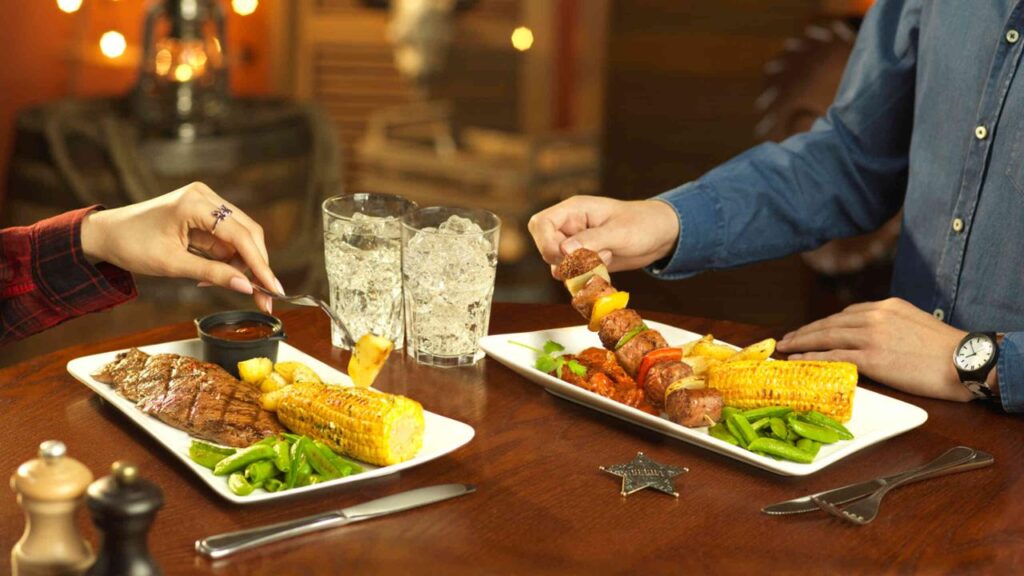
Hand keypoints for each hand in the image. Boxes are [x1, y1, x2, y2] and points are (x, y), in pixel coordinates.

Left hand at [79, 182, 279, 313]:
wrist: (105, 234)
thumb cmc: (131, 245)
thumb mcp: (173, 264)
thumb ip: (212, 274)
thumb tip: (247, 287)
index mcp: (196, 203)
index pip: (241, 235)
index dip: (261, 264)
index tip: (274, 289)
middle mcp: (205, 197)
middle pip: (247, 233)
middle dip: (255, 266)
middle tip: (262, 296)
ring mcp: (205, 203)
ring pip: (240, 237)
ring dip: (239, 264)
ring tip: (227, 286)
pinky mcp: (202, 213)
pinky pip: (225, 238)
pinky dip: (225, 259)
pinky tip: (213, 275)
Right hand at [527, 195, 678, 274]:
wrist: (661, 235)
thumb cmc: (644, 224)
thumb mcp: (620, 232)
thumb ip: (592, 240)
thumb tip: (563, 251)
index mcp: (574, 210)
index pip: (541, 224)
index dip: (546, 243)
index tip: (566, 256)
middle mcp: (570, 226)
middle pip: (545, 247)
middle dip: (564, 260)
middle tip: (592, 260)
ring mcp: (575, 243)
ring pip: (556, 264)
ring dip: (577, 271)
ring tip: (605, 259)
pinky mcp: (583, 259)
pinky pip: (571, 274)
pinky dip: (584, 278)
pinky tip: (605, 268)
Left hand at [775, 298, 972, 401]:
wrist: (964, 361)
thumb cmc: (944, 349)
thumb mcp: (914, 323)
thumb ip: (890, 324)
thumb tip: (872, 335)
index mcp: (886, 306)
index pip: (845, 314)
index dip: (823, 324)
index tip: (809, 330)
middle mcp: (875, 316)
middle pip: (830, 323)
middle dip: (805, 331)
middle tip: (786, 338)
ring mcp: (871, 336)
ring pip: (826, 337)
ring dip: (801, 342)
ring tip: (785, 348)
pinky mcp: (872, 358)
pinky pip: (833, 356)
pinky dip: (811, 358)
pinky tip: (797, 360)